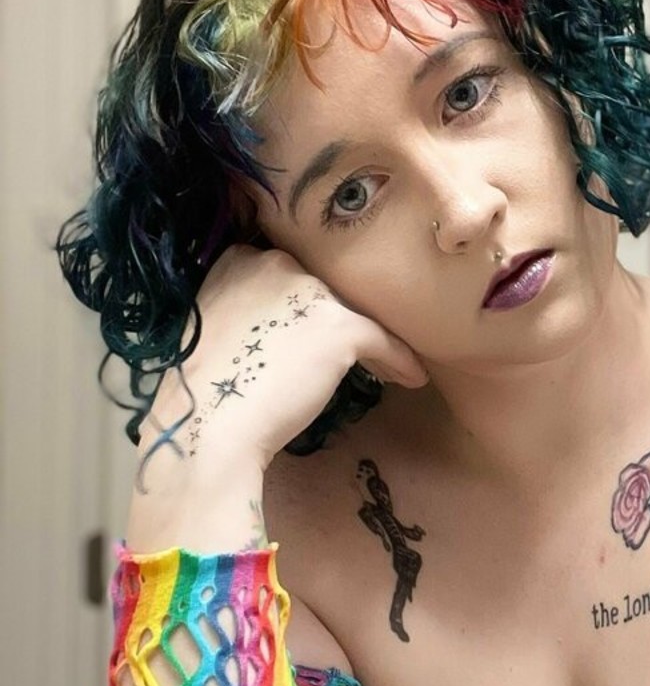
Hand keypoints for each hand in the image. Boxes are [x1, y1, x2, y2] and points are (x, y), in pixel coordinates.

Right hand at [144, 245, 427, 471]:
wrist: (203, 423)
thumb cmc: (201, 394)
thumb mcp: (216, 333)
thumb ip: (248, 317)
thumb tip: (284, 335)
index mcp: (239, 261)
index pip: (288, 276)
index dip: (305, 307)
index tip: (314, 334)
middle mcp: (277, 264)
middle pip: (325, 291)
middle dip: (338, 323)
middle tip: (353, 354)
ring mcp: (311, 293)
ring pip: (356, 315)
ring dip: (372, 342)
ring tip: (386, 367)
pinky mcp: (340, 327)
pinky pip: (384, 341)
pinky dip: (400, 361)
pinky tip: (411, 379)